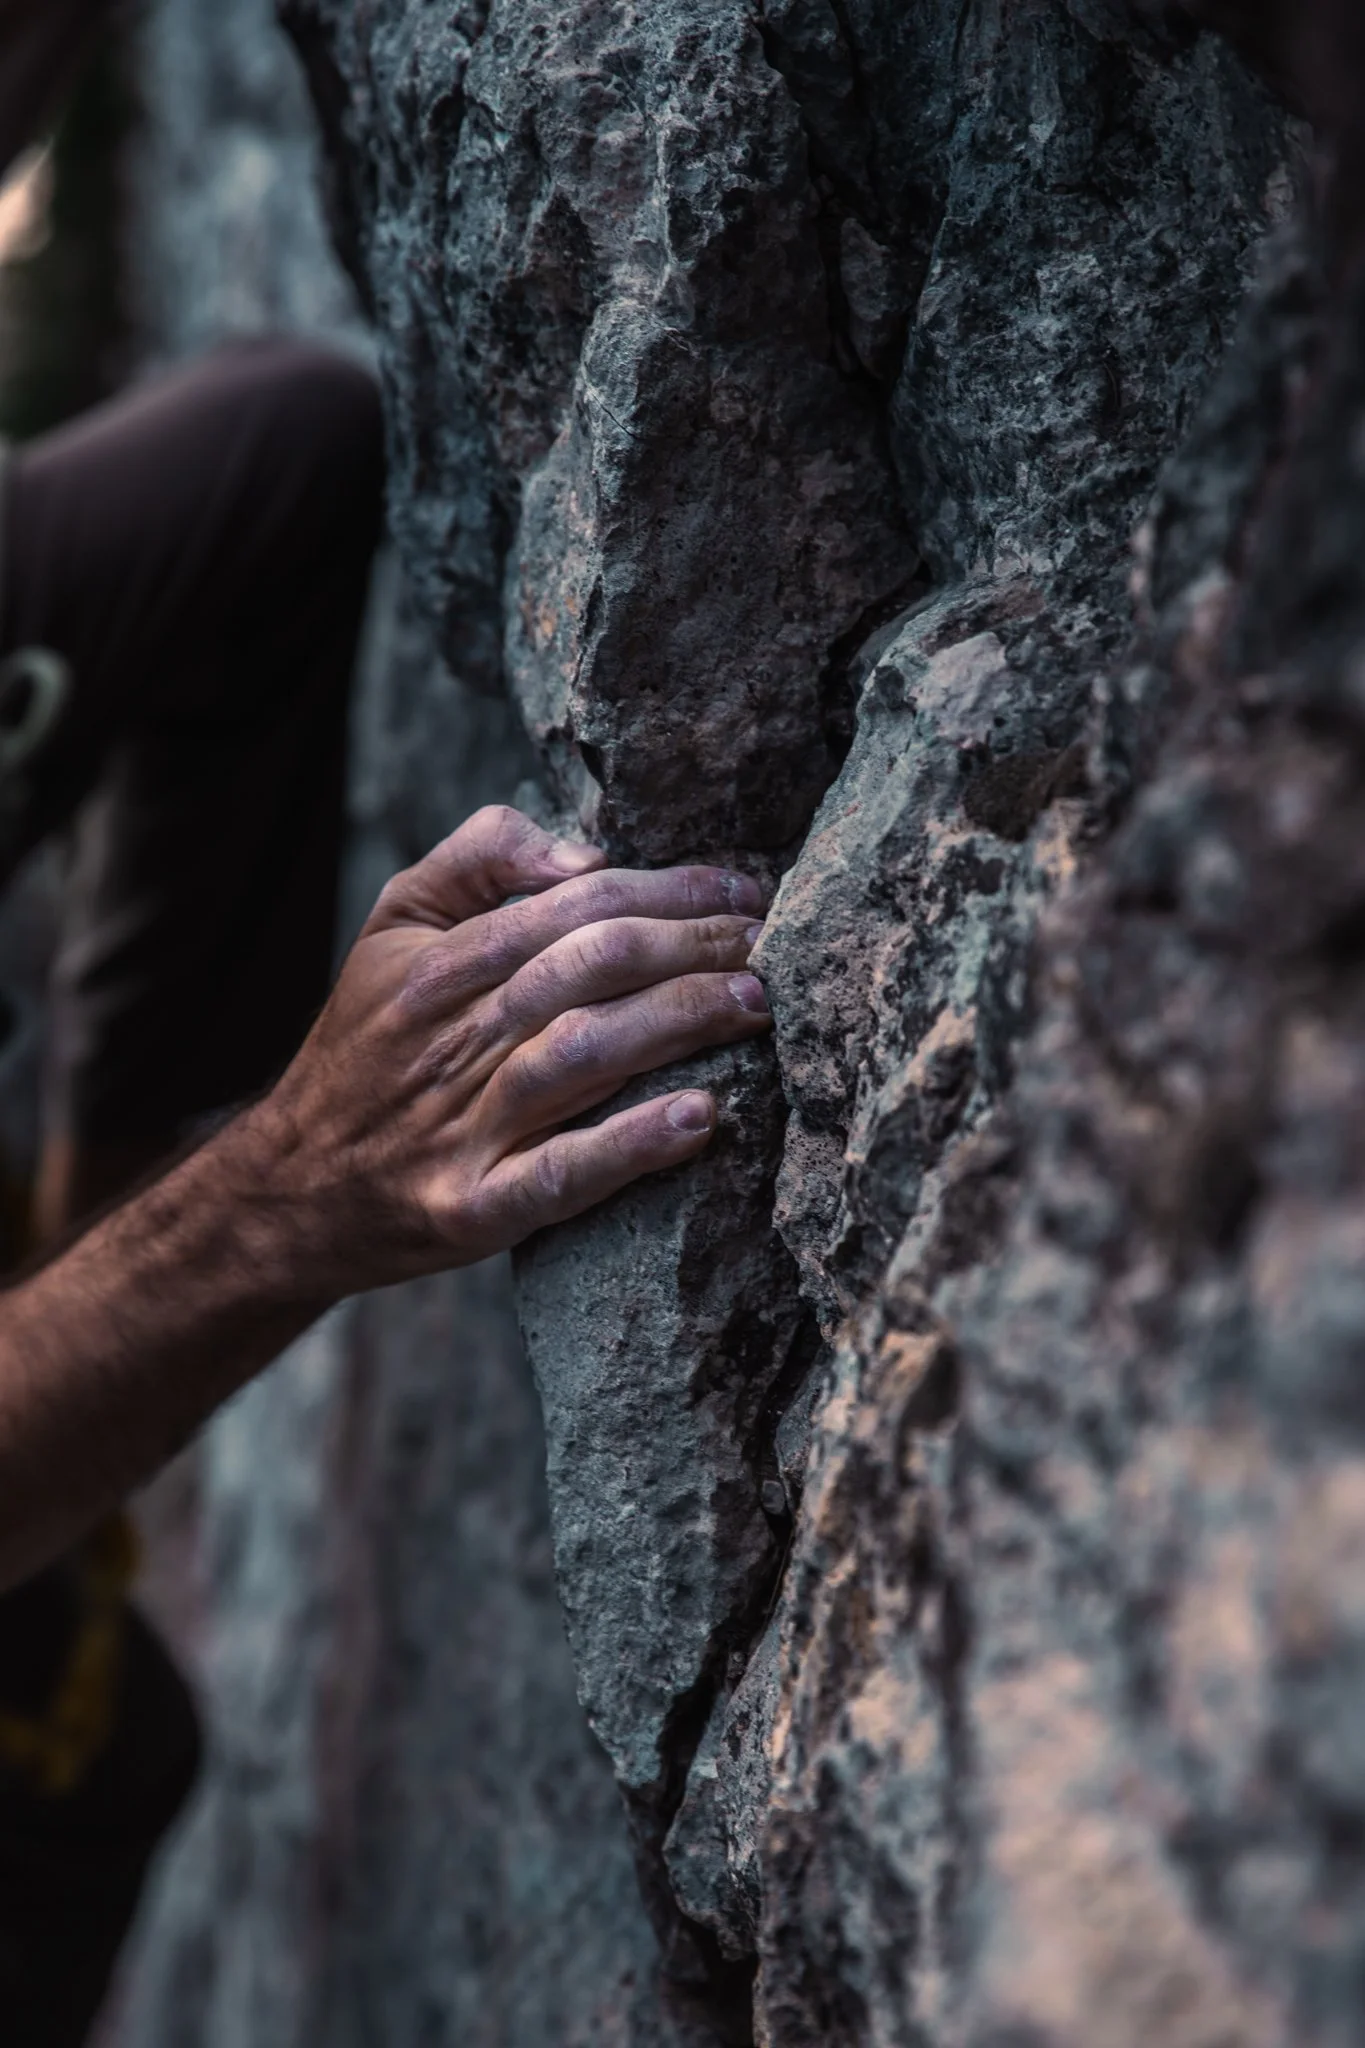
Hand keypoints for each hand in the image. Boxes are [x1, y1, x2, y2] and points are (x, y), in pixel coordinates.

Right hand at [251, 805, 770, 1289]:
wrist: (287, 1188)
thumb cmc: (366, 1044)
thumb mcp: (393, 924)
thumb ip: (478, 857)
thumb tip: (584, 854)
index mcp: (436, 964)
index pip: (573, 905)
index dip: (668, 888)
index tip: (741, 887)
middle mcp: (447, 1040)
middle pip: (589, 969)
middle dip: (694, 946)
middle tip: (771, 945)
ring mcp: (459, 1129)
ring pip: (582, 1055)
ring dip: (680, 1023)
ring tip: (755, 1006)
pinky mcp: (470, 1210)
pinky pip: (559, 1175)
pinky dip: (632, 1146)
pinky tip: (701, 1120)